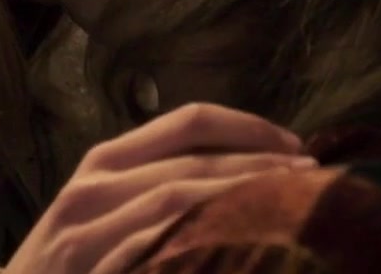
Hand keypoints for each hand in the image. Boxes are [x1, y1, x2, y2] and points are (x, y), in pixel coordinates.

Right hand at [2, 103, 314, 273]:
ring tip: (291, 204)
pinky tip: (238, 243)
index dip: (248, 126)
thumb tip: (238, 174)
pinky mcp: (88, 267)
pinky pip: (150, 247)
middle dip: (259, 163)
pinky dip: (197, 241)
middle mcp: (94, 184)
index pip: (187, 121)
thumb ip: (157, 189)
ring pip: (177, 198)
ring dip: (240, 197)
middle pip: (192, 158)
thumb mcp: (105, 212)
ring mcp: (86, 229)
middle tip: (312, 176)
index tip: (297, 146)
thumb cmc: (68, 264)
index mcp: (105, 161)